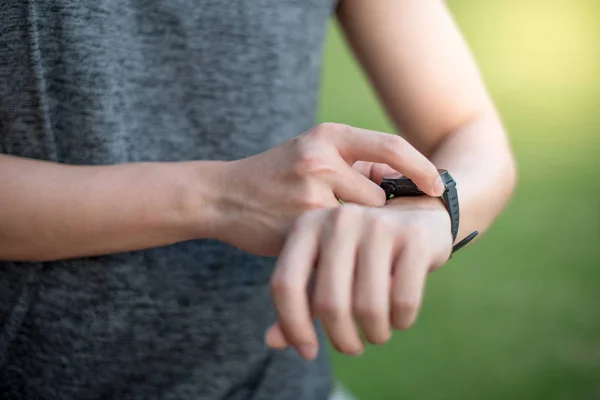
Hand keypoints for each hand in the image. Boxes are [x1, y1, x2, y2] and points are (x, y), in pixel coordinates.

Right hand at [213, 123, 444, 255]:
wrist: (223, 196)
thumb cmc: (273, 176)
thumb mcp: (310, 153)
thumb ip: (352, 164)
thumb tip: (397, 180)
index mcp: (327, 136)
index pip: (391, 147)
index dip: (422, 168)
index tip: (438, 187)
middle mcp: (321, 158)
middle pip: (378, 196)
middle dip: (368, 212)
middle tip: (344, 216)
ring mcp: (309, 192)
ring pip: (359, 223)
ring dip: (349, 230)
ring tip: (316, 222)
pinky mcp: (301, 225)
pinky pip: (338, 242)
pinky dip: (333, 245)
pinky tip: (307, 234)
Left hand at [265, 196, 452, 359]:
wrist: (416, 220)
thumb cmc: (360, 254)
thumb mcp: (324, 271)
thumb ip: (300, 302)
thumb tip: (272, 342)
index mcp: (308, 225)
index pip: (285, 284)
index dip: (293, 326)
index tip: (308, 352)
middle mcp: (339, 219)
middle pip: (328, 303)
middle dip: (342, 339)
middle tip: (352, 348)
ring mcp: (378, 225)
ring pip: (368, 307)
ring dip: (374, 334)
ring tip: (377, 334)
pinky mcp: (413, 237)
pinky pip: (403, 300)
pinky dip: (401, 321)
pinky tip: (399, 318)